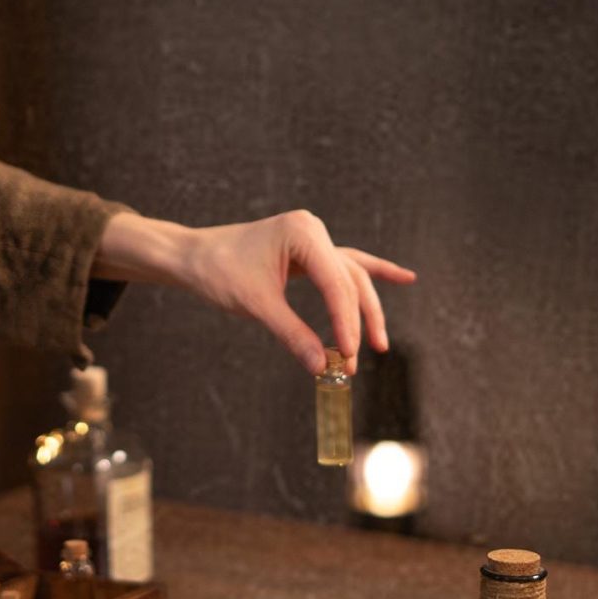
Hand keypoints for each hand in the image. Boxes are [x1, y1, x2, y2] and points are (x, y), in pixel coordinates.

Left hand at [93, 209, 416, 371]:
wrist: (193, 256)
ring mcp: (313, 239)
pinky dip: (372, 274)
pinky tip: (404, 278)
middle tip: (358, 361)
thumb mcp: (256, 305)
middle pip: (349, 281)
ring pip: (350, 278)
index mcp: (302, 233)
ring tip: (379, 343)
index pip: (335, 283)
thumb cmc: (219, 272)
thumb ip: (292, 334)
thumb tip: (322, 367)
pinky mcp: (309, 252)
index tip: (348, 356)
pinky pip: (345, 267)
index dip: (345, 323)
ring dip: (363, 311)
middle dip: (356, 322)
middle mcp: (313, 231)